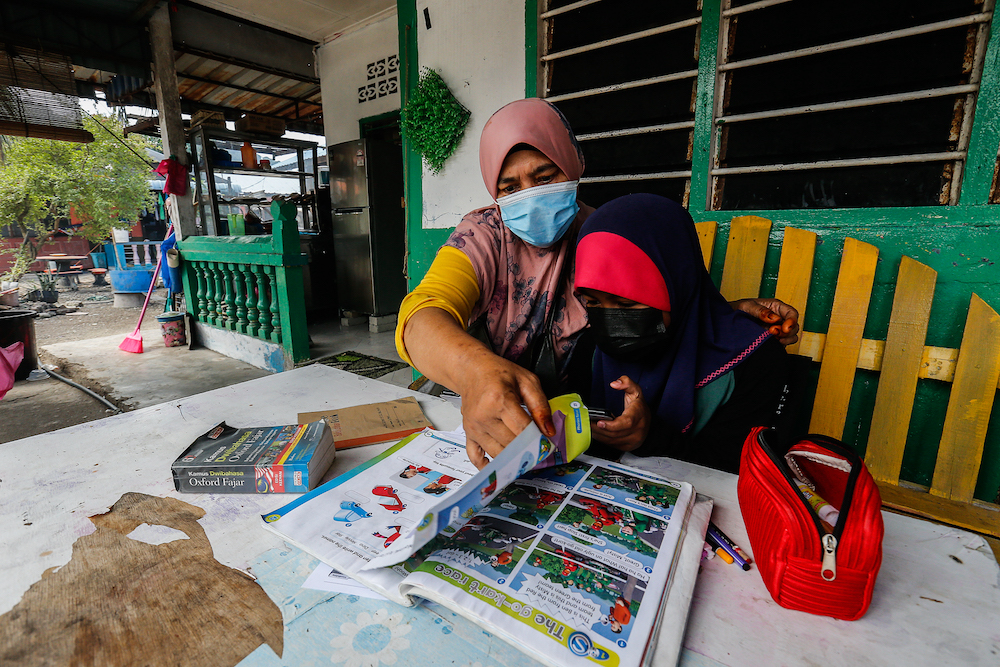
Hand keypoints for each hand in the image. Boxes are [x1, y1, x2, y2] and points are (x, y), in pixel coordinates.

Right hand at [400, 307, 554, 469]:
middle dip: (528, 449)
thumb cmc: (498, 373)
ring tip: (525, 457)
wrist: (471, 370)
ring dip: (513, 458)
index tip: (548, 444)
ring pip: (497, 453)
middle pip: (511, 443)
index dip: (538, 438)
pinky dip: (487, 465)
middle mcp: (483, 416)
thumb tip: (548, 430)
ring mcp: (474, 427)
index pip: (523, 429)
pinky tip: (499, 467)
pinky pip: (475, 456)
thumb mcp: (527, 381)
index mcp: (499, 400)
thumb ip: (540, 405)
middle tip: (540, 450)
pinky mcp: (468, 433)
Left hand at [590, 375, 650, 451]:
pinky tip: (596, 433)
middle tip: (587, 422)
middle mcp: (638, 430)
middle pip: (616, 433)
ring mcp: (634, 440)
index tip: (600, 422)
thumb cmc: (638, 406)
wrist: (647, 420)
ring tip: (589, 427)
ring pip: (613, 441)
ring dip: (599, 435)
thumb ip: (626, 382)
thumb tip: (614, 383)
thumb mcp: (635, 390)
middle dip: (599, 429)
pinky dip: (603, 439)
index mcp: (638, 415)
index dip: (612, 425)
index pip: (626, 423)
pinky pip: (613, 445)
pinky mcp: (628, 446)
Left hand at [731, 298, 799, 344]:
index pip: (792, 313)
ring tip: (772, 339)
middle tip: (772, 332)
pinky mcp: (773, 339)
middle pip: (794, 326)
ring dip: (785, 339)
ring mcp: (777, 329)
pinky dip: (780, 346)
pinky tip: (770, 344)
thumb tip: (775, 319)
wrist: (728, 320)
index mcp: (776, 307)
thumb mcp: (747, 306)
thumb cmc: (738, 309)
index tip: (784, 329)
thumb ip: (761, 311)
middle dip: (786, 332)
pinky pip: (783, 344)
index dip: (792, 321)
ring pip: (791, 336)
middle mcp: (779, 318)